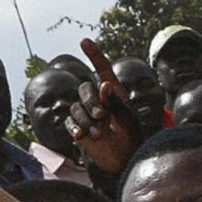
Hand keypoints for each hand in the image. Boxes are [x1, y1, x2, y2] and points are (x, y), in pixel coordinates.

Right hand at [65, 38, 142, 174]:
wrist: (125, 160)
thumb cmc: (132, 137)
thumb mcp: (128, 118)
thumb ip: (116, 102)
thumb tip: (103, 85)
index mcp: (113, 93)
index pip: (102, 69)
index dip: (94, 55)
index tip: (84, 41)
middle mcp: (98, 101)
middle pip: (85, 89)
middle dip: (91, 102)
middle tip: (102, 117)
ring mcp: (87, 115)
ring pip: (76, 107)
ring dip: (86, 120)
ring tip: (99, 134)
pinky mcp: (79, 129)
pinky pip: (70, 122)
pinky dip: (75, 127)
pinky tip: (81, 135)